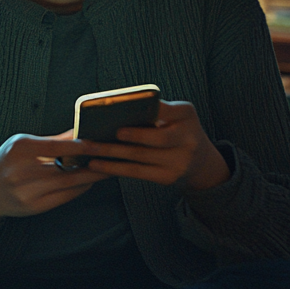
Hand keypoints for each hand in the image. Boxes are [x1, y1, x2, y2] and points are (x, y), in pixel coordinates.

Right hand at [0, 129, 107, 226]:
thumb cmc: (5, 162)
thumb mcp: (22, 143)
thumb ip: (52, 139)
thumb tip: (80, 130)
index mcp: (19, 149)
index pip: (57, 147)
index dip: (82, 146)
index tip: (101, 142)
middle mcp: (21, 171)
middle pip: (66, 168)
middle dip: (92, 162)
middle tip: (114, 156)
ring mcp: (27, 192)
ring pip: (68, 184)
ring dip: (90, 176)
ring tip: (107, 168)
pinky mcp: (33, 208)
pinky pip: (64, 197)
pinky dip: (79, 188)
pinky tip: (89, 181)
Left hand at [78, 100, 229, 190]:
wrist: (201, 162)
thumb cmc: (177, 129)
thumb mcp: (174, 115)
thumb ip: (154, 110)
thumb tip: (114, 110)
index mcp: (187, 114)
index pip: (165, 110)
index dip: (146, 111)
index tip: (124, 110)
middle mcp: (188, 139)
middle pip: (154, 138)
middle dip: (126, 137)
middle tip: (100, 134)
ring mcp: (180, 162)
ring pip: (140, 157)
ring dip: (111, 154)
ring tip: (88, 149)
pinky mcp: (168, 178)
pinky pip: (137, 172)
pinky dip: (114, 168)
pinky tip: (96, 164)